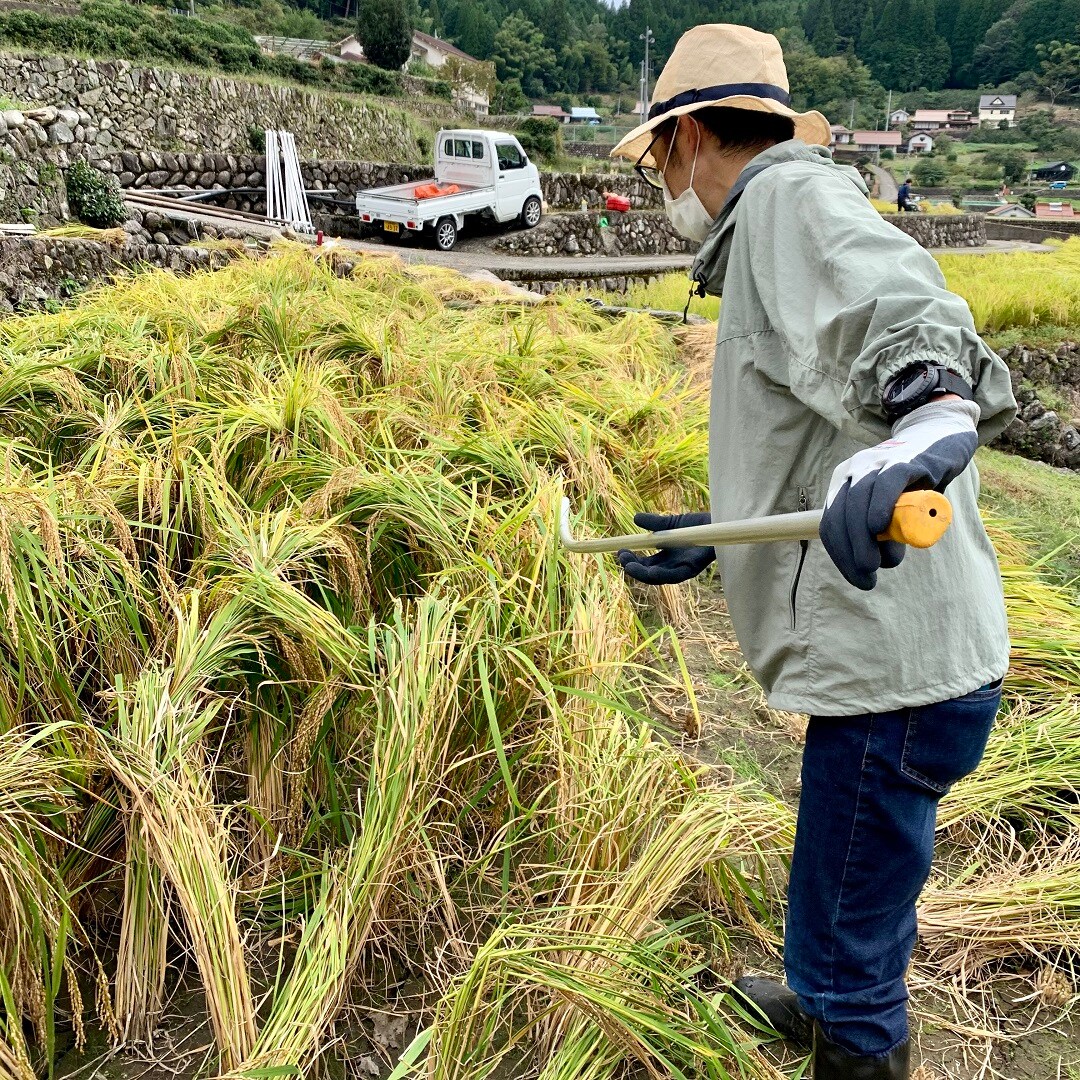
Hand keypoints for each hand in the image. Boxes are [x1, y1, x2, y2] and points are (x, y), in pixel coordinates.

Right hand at [617, 512, 714, 584]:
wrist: (720, 522)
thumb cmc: (699, 524)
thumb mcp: (672, 523)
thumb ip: (654, 523)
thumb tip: (635, 518)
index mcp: (667, 558)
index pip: (646, 564)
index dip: (631, 560)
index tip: (620, 550)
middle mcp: (673, 566)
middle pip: (649, 573)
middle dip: (633, 567)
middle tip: (621, 557)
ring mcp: (682, 569)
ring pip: (659, 577)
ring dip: (642, 573)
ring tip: (628, 565)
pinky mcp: (694, 569)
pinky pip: (676, 575)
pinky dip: (662, 575)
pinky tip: (651, 570)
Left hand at [820, 399, 978, 590]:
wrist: (942, 440)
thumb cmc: (915, 483)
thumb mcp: (893, 510)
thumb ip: (885, 532)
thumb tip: (879, 561)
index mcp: (843, 482)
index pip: (830, 523)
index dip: (840, 554)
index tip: (857, 577)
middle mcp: (853, 470)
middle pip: (841, 515)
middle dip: (850, 551)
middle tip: (866, 576)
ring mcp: (875, 462)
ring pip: (858, 502)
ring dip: (863, 539)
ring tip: (876, 563)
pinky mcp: (902, 460)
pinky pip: (885, 484)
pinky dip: (879, 506)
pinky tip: (880, 528)